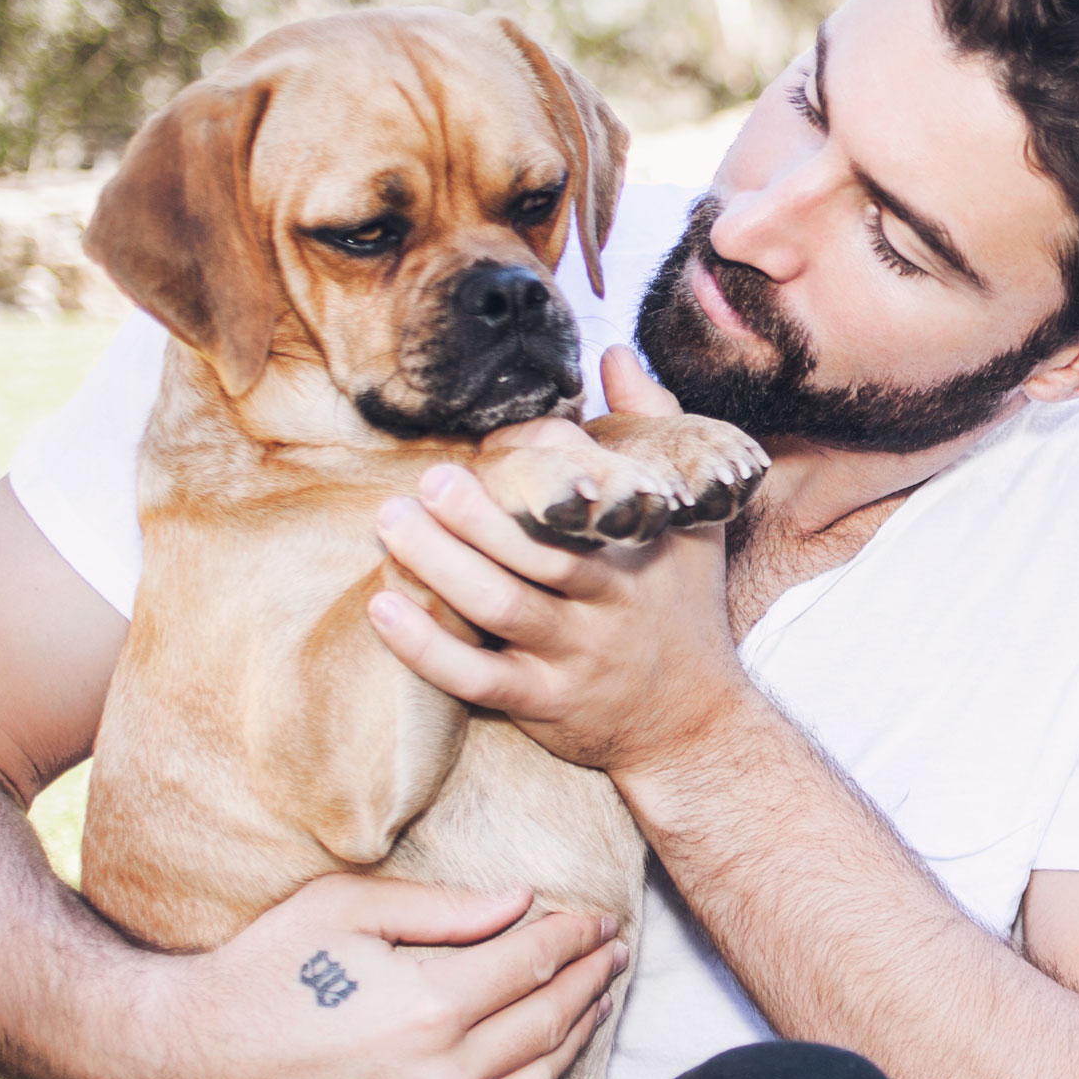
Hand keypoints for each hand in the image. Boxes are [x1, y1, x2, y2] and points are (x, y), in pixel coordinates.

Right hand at [111, 871, 626, 1078]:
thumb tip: (522, 902)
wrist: (181, 1063)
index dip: (575, 937)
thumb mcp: (343, 909)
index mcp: (429, 1008)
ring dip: (575, 1039)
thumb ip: (443, 909)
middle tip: (616, 953)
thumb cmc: (258, 971)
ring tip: (596, 1002)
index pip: (534, 964)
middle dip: (590, 982)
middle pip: (547, 1023)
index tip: (598, 917)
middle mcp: (438, 1077)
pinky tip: (544, 1069)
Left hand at [367, 350, 746, 777]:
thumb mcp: (691, 522)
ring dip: (439, 565)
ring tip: (391, 522)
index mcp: (641, 553)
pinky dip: (426, 647)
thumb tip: (617, 352)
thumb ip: (655, 432)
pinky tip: (382, 609)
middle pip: (538, 556)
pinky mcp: (541, 704)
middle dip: (478, 516)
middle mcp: (608, 606)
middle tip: (428, 477)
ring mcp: (573, 658)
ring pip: (499, 609)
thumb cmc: (684, 611)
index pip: (593, 504)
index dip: (546, 471)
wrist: (696, 726)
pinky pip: (475, 678)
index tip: (500, 442)